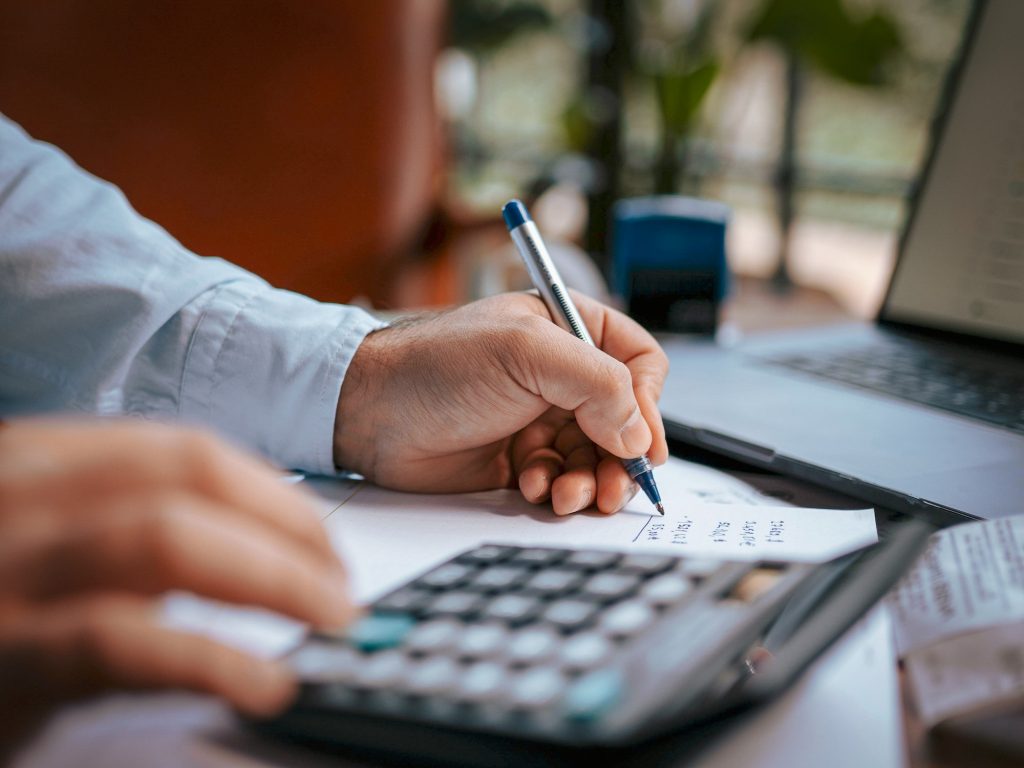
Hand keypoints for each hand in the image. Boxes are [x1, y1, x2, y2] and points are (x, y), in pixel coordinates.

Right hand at [0, 419, 353, 750]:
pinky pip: (121, 643)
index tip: (322, 541)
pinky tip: (266, 683)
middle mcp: (16, 492)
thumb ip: (123, 528)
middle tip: (341, 586)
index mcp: (36, 460)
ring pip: (167, 538)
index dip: (274, 495)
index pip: (185, 451)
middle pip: (188, 480)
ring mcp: (3, 567)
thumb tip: (251, 544)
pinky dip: (212, 659)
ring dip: (273, 577)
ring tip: (330, 619)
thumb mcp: (41, 545)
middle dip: (288, 529)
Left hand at [334, 291, 668, 515]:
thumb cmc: (437, 365)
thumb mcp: (525, 354)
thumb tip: (638, 435)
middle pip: (623, 421)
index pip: (638, 364)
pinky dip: (554, 489)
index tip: (644, 444)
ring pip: (594, 457)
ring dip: (589, 480)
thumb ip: (596, 384)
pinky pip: (559, 480)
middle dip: (620, 458)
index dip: (649, 405)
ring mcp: (539, 418)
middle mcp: (559, 375)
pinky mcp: (518, 458)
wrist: (368, 412)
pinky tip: (529, 486)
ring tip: (566, 493)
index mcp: (569, 331)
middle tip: (613, 488)